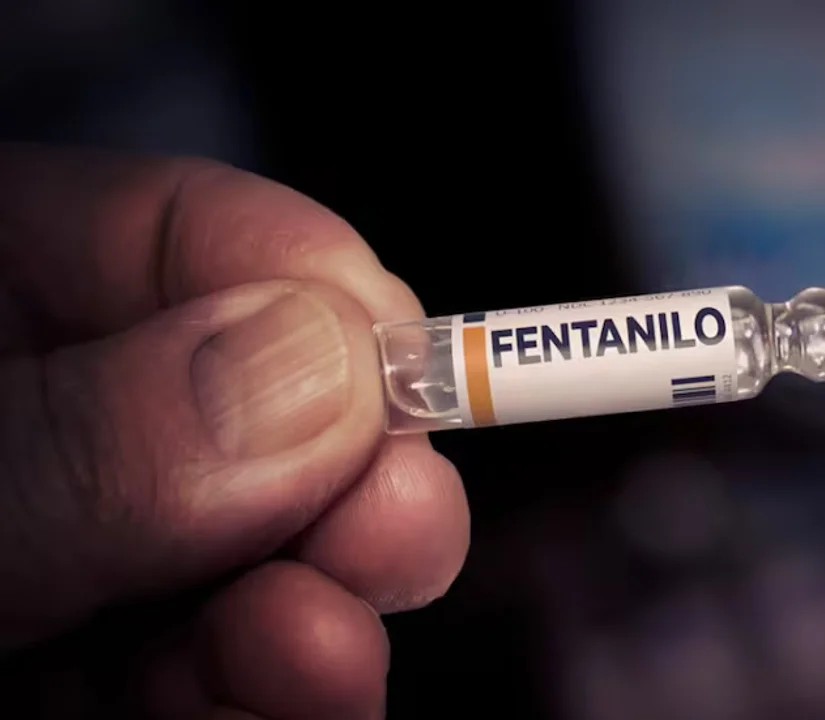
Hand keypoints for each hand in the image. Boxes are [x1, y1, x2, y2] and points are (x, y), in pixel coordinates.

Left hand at [0, 145, 469, 718]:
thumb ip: (96, 436)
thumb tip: (328, 371)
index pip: (176, 236)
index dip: (317, 289)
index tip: (414, 368)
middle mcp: (39, 422)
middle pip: (247, 414)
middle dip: (346, 477)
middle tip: (403, 529)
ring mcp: (57, 563)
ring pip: (241, 563)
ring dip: (320, 607)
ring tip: (329, 656)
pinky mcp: (67, 685)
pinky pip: (196, 681)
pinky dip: (264, 695)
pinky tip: (298, 693)